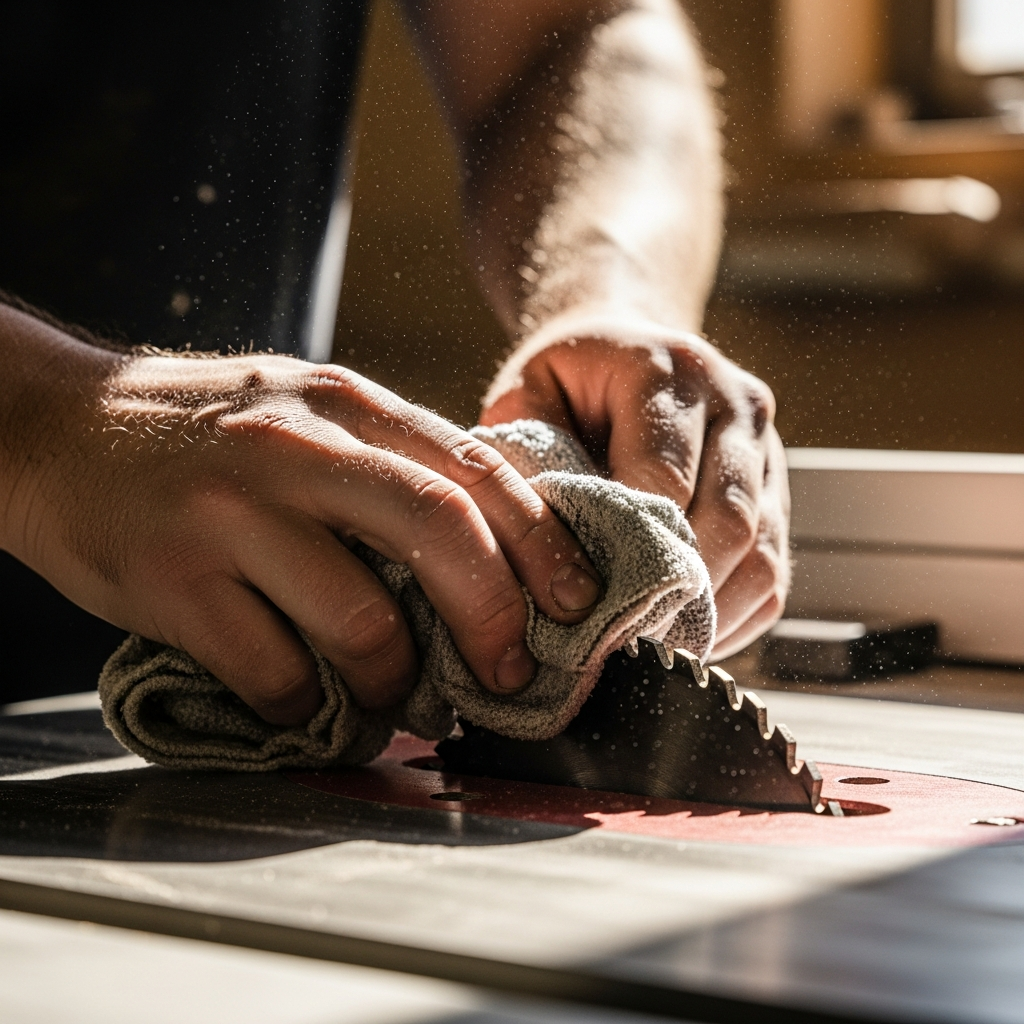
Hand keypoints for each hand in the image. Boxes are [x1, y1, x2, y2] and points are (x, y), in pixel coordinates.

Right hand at [1, 310, 601, 722]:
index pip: (474, 469)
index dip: (542, 543)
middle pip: (441, 533)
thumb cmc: (202, 431)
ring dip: (395, 684)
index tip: (575, 603)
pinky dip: (310, 707)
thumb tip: (489, 544)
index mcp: (346, 406)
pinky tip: (311, 706)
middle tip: (507, 673)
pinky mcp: (175, 580)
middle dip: (494, 618)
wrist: (58, 425)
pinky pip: (275, 672)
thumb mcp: (307, 411)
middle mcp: (298, 450)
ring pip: (363, 622)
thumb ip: (390, 463)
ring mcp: (234, 513)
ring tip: (394, 700)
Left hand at [481, 314, 789, 660]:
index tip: (591, 607)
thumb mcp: (526, 394)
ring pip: (762, 550)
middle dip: (676, 593)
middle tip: (624, 642)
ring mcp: (767, 446)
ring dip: (712, 610)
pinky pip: (774, 567)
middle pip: (727, 521)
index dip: (631, 551)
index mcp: (668, 371)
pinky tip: (687, 631)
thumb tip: (529, 546)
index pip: (664, 480)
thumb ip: (524, 456)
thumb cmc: (569, 378)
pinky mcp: (778, 485)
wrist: (625, 339)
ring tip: (655, 647)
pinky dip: (735, 611)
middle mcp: (734, 403)